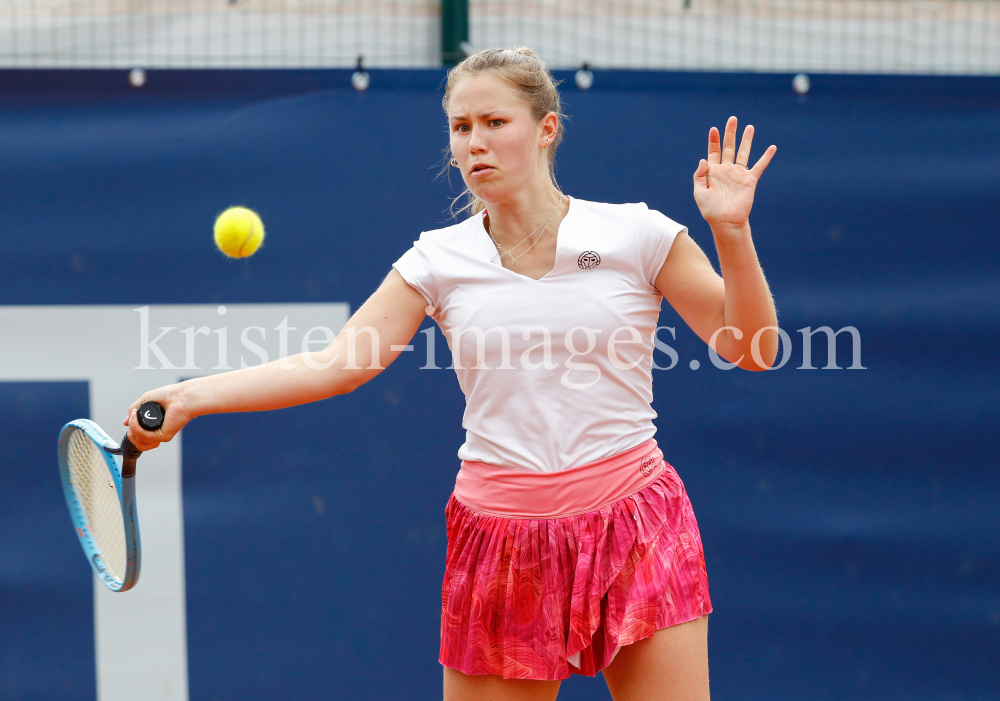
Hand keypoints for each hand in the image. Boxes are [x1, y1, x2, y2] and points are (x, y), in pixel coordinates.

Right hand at [122, 384, 190, 451]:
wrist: (182, 395)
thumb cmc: (168, 395)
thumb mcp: (145, 400)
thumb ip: (133, 410)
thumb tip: (125, 422)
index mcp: (153, 426)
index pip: (138, 437)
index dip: (131, 428)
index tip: (132, 415)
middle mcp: (157, 433)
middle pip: (136, 442)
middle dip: (130, 430)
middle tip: (132, 416)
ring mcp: (160, 435)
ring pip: (139, 442)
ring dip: (132, 429)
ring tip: (134, 417)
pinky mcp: (164, 436)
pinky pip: (144, 437)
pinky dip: (136, 427)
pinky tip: (135, 417)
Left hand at [692, 116, 775, 230]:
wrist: (725, 221)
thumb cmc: (710, 209)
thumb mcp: (699, 192)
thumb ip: (699, 175)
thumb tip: (703, 159)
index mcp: (713, 171)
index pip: (713, 151)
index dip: (714, 140)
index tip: (714, 129)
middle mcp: (726, 170)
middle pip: (729, 147)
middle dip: (730, 133)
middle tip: (733, 119)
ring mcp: (738, 174)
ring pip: (744, 152)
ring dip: (746, 140)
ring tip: (749, 127)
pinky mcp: (749, 180)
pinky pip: (759, 166)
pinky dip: (766, 157)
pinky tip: (772, 148)